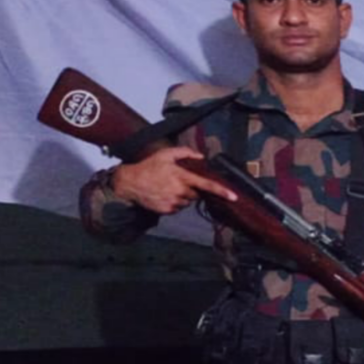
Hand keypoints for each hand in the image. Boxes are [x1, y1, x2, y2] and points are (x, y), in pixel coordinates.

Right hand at [110, 147, 236, 213]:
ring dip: (182, 196)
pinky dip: (174, 203)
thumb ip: (185, 152)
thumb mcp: (165, 154)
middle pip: (196, 194)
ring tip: (167, 188)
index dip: (221, 191)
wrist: (130, 183)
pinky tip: (163, 195)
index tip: (233, 196)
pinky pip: (178, 208)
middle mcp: (180, 191)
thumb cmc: (148, 167)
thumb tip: (200, 156)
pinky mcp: (168, 211)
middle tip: (178, 182)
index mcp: (182, 177)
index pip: (206, 184)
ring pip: (187, 202)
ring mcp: (174, 202)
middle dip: (191, 189)